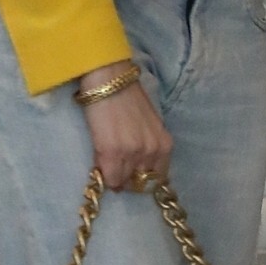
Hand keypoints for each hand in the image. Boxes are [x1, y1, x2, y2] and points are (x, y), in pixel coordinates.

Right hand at [77, 63, 172, 192]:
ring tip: (108, 166)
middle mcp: (152, 152)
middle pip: (140, 183)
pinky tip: (100, 165)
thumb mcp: (148, 125)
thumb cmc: (128, 97)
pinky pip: (110, 178)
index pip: (157, 178)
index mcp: (164, 145)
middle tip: (118, 172)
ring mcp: (133, 154)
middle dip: (129, 181)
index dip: (143, 179)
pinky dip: (104, 176)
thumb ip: (147, 145)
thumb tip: (135, 165)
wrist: (110, 80)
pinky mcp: (112, 153)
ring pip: (124, 183)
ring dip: (115, 178)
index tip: (132, 175)